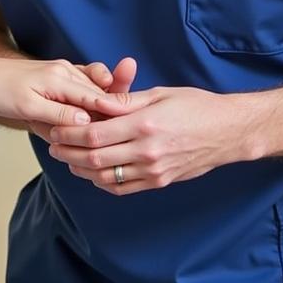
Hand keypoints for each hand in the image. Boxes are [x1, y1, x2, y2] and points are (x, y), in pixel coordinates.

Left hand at [0, 57, 136, 128]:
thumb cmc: (0, 90)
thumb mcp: (27, 106)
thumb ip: (58, 114)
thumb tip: (85, 124)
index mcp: (60, 76)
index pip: (95, 97)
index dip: (114, 111)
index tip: (133, 124)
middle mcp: (66, 73)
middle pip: (100, 93)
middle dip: (117, 108)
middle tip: (138, 124)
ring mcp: (65, 76)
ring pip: (94, 93)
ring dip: (108, 107)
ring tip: (127, 124)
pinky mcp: (61, 82)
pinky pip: (85, 93)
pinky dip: (95, 103)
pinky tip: (104, 118)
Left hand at [47, 86, 245, 193]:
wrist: (229, 132)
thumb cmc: (195, 106)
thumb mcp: (159, 94)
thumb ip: (125, 101)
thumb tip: (95, 101)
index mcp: (144, 125)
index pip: (95, 134)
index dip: (70, 133)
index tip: (55, 128)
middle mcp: (147, 151)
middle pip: (95, 158)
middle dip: (68, 152)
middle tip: (53, 146)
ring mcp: (154, 171)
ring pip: (105, 177)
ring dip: (81, 169)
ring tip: (67, 159)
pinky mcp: (160, 182)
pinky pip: (123, 188)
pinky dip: (102, 183)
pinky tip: (92, 172)